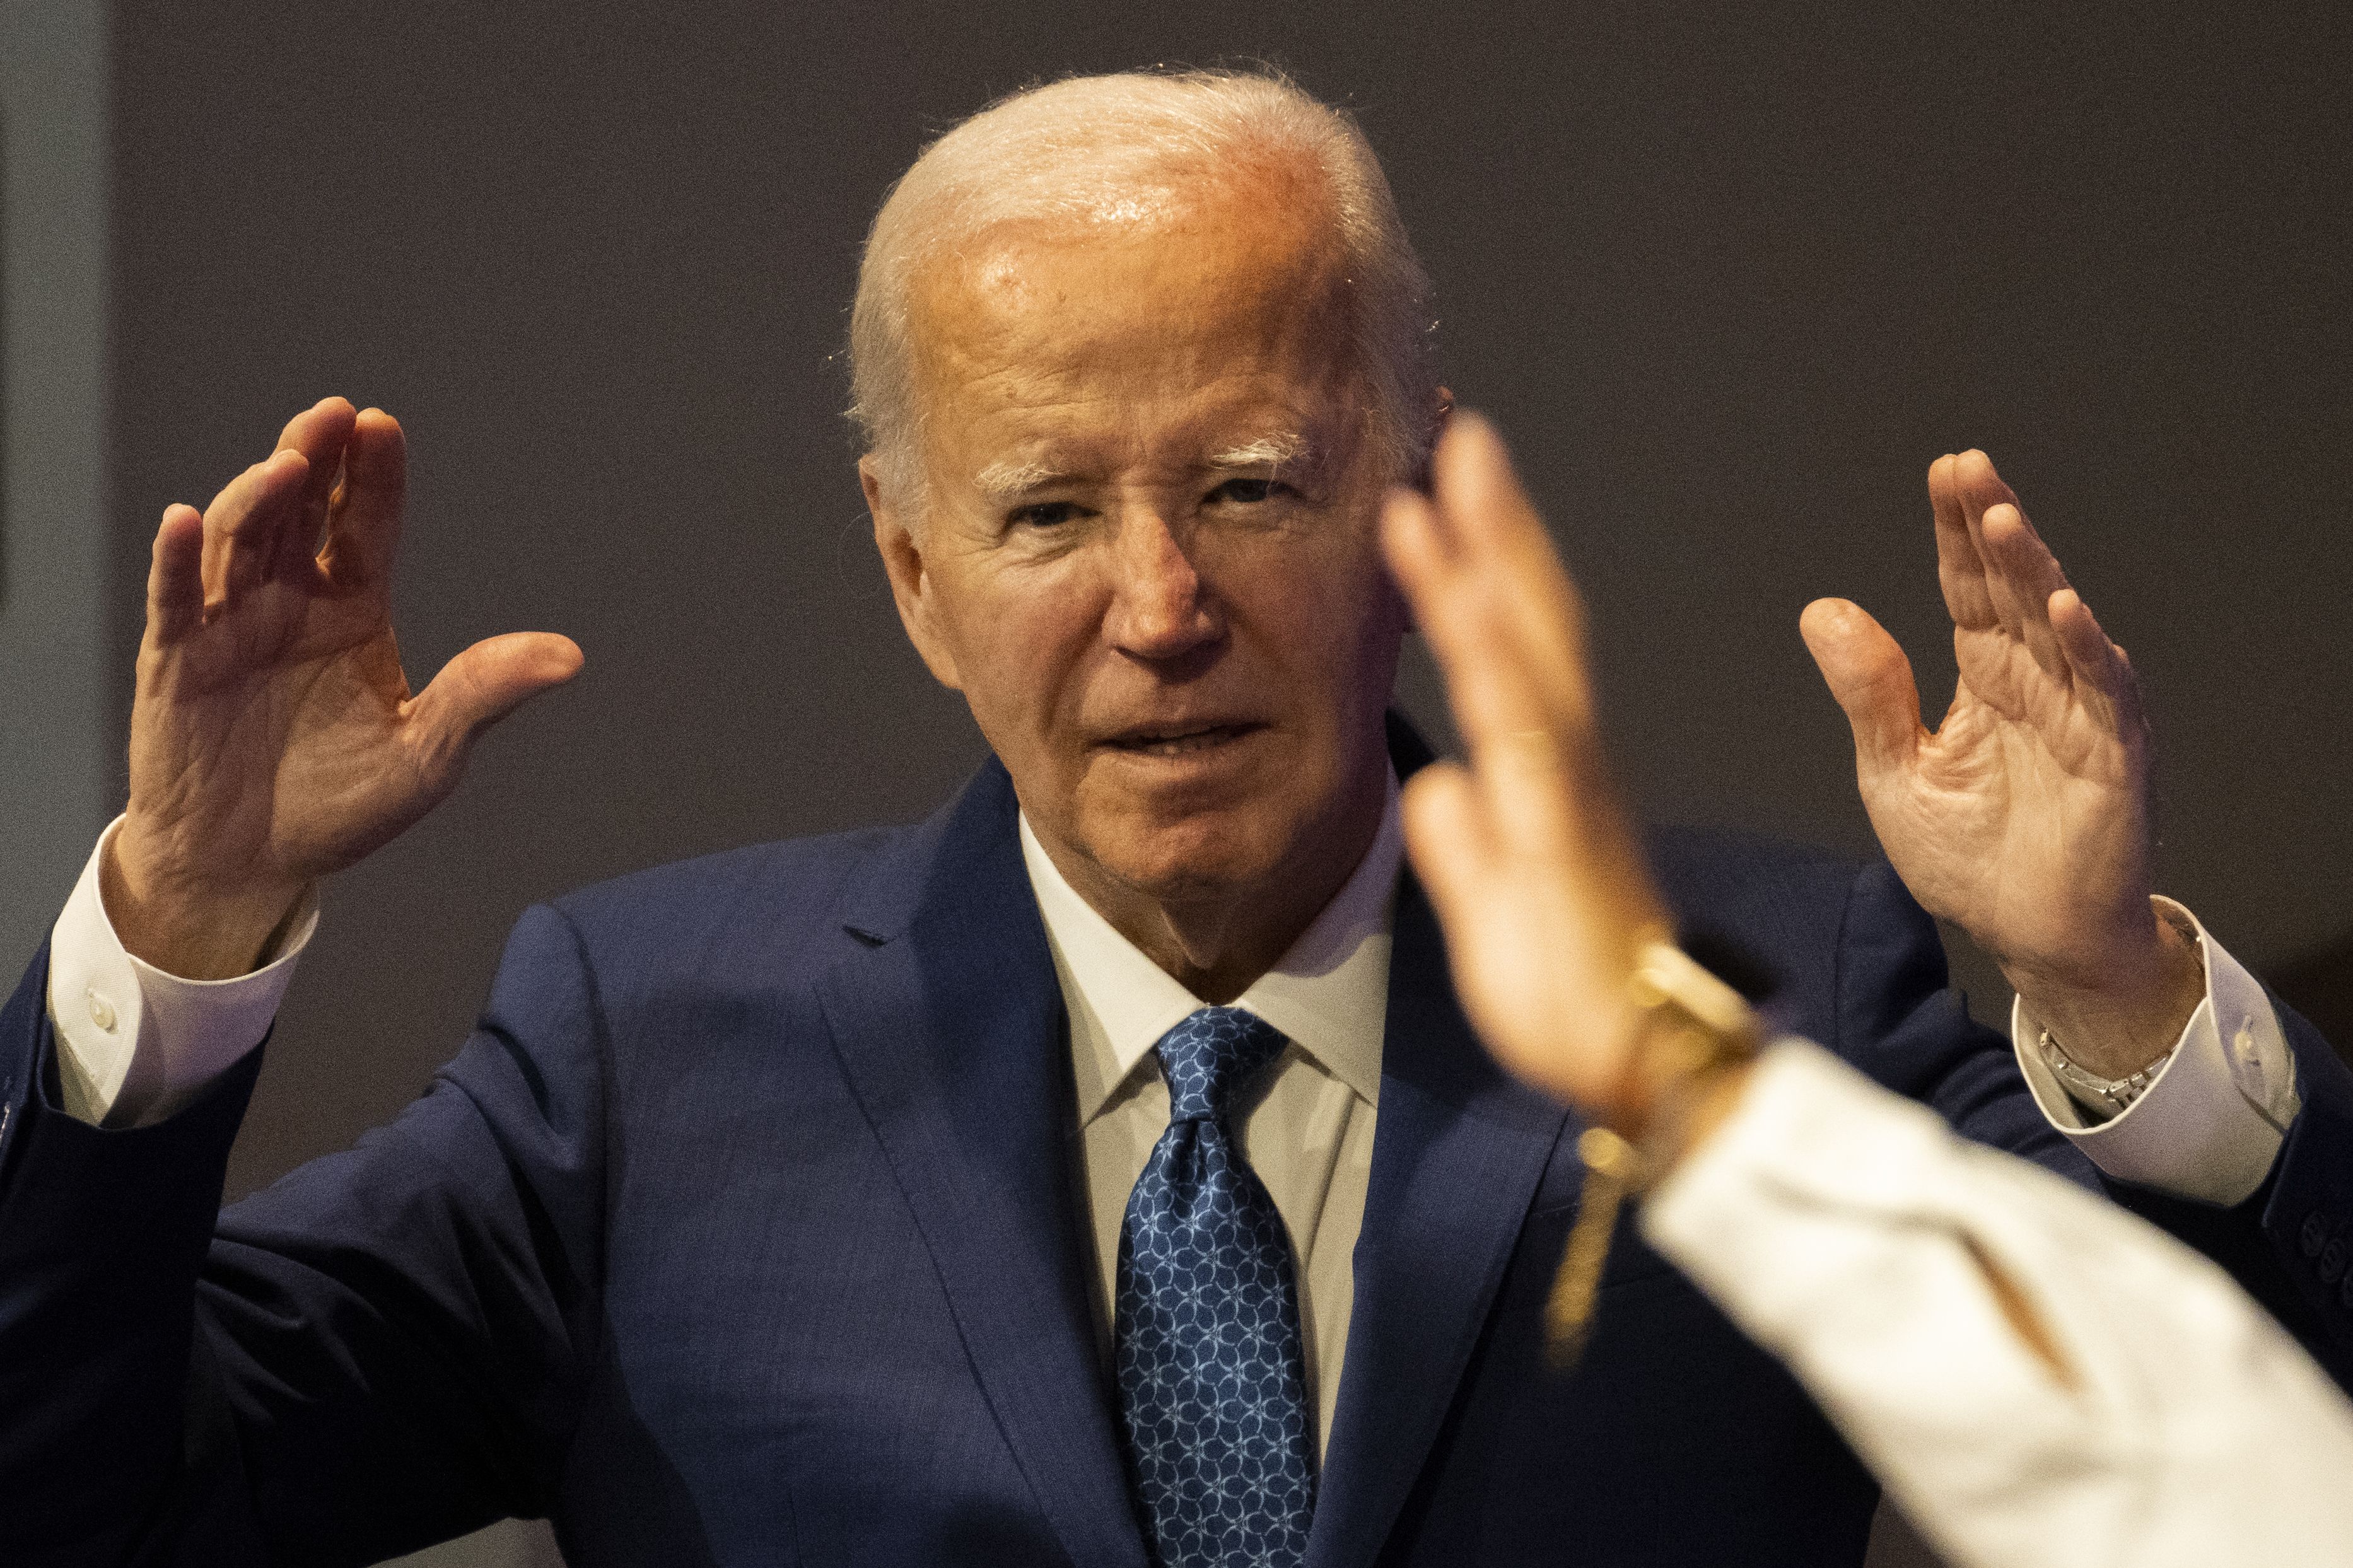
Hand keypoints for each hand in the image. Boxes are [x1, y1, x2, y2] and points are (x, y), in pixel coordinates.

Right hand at [109, 398, 582, 978]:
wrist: (254, 865)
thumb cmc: (343, 806)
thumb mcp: (428, 754)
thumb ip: (484, 694)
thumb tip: (572, 656)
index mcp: (354, 611)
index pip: (367, 525)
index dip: (374, 476)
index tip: (383, 426)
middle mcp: (290, 602)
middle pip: (300, 511)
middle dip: (314, 459)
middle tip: (334, 415)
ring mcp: (229, 624)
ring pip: (238, 540)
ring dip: (256, 499)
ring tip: (286, 466)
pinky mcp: (175, 660)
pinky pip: (174, 600)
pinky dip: (176, 559)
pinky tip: (184, 521)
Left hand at [1380, 415, 1688, 1133]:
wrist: (1642, 1072)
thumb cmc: (1575, 997)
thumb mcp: (1492, 912)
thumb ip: (1466, 846)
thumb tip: (1439, 785)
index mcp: (1545, 775)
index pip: (1509, 648)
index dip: (1474, 568)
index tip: (1431, 496)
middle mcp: (1568, 760)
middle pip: (1532, 615)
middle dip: (1494, 520)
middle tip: (1456, 430)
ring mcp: (1574, 786)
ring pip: (1531, 645)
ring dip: (1488, 554)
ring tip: (1447, 471)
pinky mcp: (1570, 828)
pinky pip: (1530, 727)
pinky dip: (1494, 653)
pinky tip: (1461, 592)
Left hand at [1800, 451, 2200, 1077]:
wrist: (2030, 940)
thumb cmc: (1971, 861)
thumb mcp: (1896, 774)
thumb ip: (1868, 695)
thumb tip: (1820, 610)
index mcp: (1986, 681)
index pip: (1969, 591)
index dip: (1957, 533)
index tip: (1944, 472)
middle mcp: (2037, 684)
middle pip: (2014, 590)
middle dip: (1992, 528)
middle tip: (1967, 468)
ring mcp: (2081, 716)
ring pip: (2059, 626)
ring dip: (2034, 571)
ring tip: (2002, 519)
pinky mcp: (2114, 759)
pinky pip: (2106, 694)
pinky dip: (2087, 650)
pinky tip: (2064, 609)